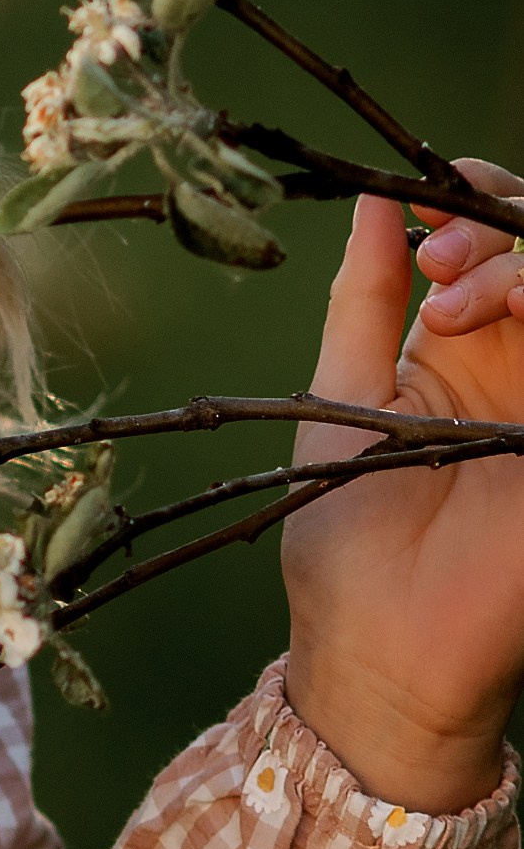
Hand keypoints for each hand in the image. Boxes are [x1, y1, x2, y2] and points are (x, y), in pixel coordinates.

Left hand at [282, 180, 523, 812]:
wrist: (385, 649)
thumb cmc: (346, 537)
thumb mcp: (342, 394)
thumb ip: (367, 298)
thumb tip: (371, 201)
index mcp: (455, 343)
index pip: (489, 234)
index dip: (469, 199)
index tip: (421, 214)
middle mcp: (518, 359)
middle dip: (498, 224)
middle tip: (442, 266)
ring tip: (464, 299)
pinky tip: (523, 309)